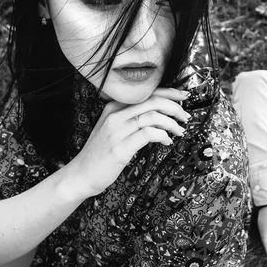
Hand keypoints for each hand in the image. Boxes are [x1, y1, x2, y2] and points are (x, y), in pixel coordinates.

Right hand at [60, 88, 190, 199]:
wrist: (81, 174)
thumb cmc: (101, 154)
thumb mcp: (114, 130)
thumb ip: (132, 120)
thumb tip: (161, 116)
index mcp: (113, 108)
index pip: (146, 93)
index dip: (169, 93)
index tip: (183, 97)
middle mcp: (115, 115)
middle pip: (152, 101)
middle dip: (174, 107)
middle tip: (185, 117)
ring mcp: (116, 131)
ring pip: (153, 116)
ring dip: (172, 123)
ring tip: (179, 131)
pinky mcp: (120, 147)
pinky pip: (148, 134)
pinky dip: (163, 136)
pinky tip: (167, 142)